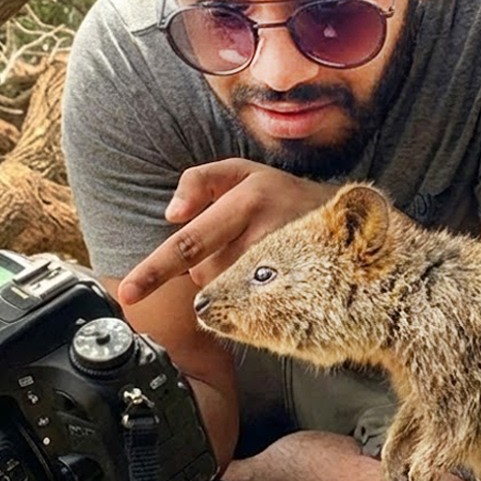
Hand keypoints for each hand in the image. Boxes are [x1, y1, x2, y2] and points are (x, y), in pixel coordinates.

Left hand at [117, 159, 333, 304]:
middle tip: (240, 245)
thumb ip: (199, 181)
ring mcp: (285, 269)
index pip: (190, 242)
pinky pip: (250, 310)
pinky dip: (246, 299)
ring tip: (259, 258)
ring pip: (227, 293)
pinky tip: (266, 281)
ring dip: (230, 281)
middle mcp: (266, 235)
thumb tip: (171, 215)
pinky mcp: (297, 294)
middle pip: (206, 274)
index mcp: (247, 201)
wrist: (351, 223)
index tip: (129, 293)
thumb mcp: (241, 171)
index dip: (156, 269)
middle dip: (209, 265)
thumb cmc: (281, 195)